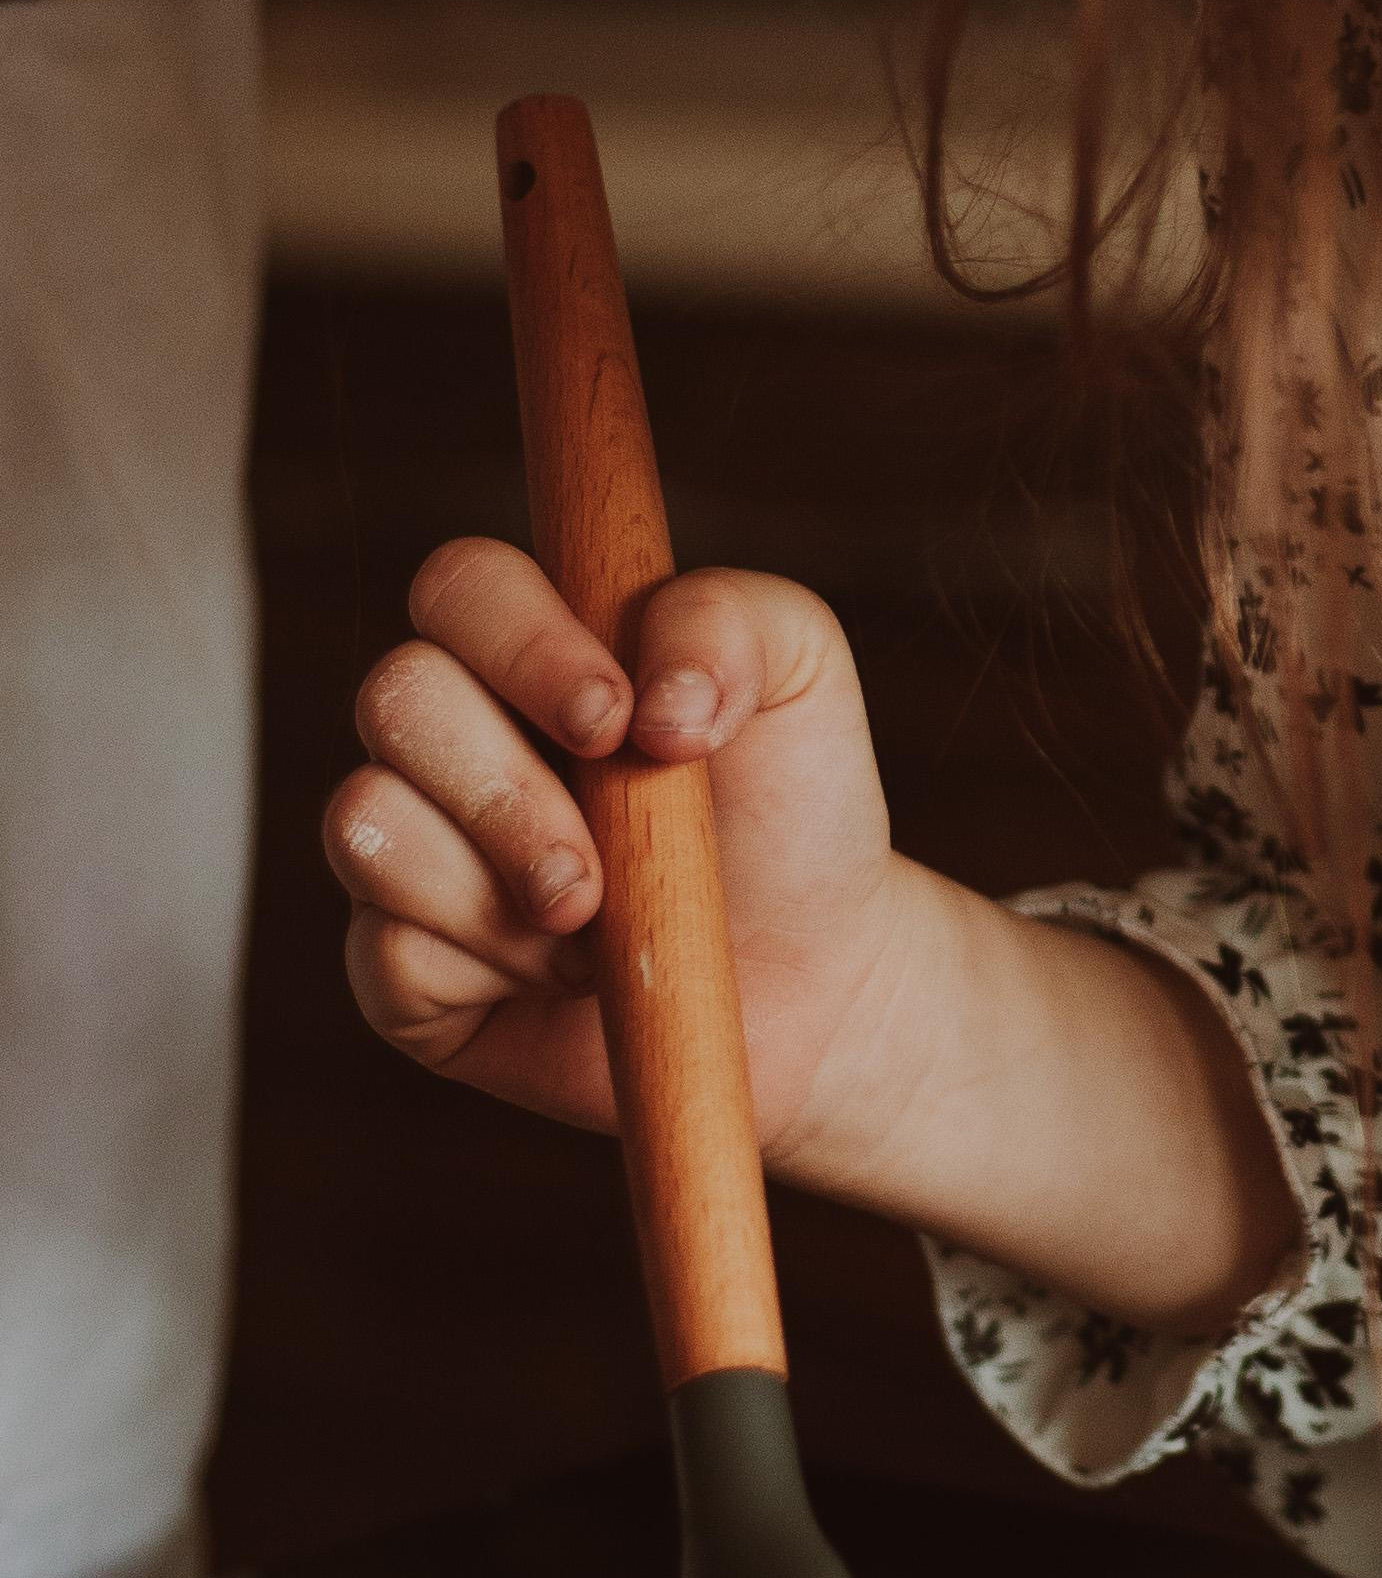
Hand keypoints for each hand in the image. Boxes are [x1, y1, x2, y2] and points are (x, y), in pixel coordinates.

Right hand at [326, 540, 929, 1174]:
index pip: (459, 590)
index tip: (616, 720)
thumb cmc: (796, 818)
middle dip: (505, 791)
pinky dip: (478, 972)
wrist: (819, 985)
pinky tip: (555, 987)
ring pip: (367, 825)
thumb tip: (651, 689)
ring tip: (590, 927)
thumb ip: (730, 619)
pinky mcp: (412, 979)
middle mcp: (455, 742)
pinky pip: (387, 955)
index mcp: (528, 650)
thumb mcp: (801, 677)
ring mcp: (422, 856)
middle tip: (601, 866)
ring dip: (490, 886)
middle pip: (394, 701)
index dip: (517, 641)